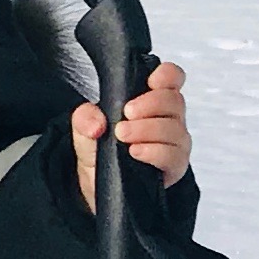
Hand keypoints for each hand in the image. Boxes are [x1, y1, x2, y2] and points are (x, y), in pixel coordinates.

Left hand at [72, 61, 189, 213]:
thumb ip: (85, 117)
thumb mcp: (84, 128)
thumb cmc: (100, 148)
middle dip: (150, 104)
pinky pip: (172, 155)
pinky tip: (135, 151)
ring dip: (147, 129)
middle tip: (126, 114)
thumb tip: (97, 123)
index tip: (151, 81)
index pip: (172, 78)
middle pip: (174, 100)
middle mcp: (168, 118)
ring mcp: (174, 141)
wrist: (98, 183)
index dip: (167, 75)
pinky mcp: (174, 165)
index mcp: (152, 99)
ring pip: (174, 128)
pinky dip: (153, 151)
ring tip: (123, 135)